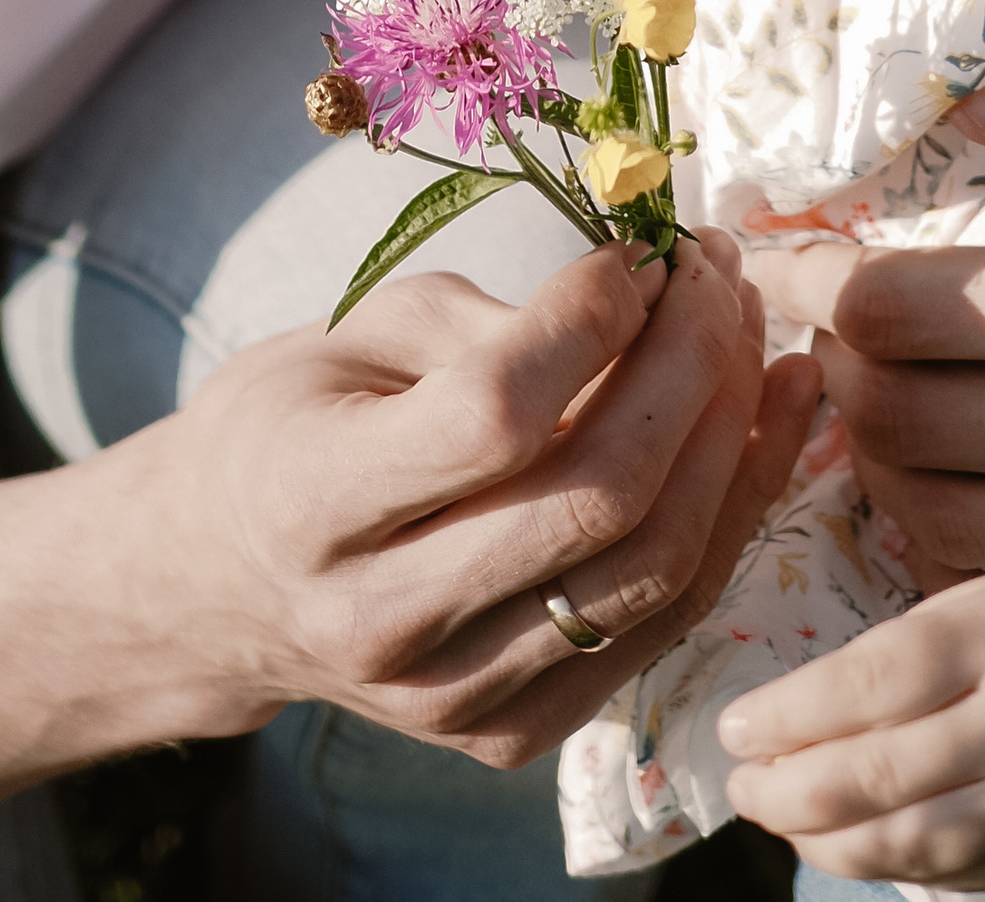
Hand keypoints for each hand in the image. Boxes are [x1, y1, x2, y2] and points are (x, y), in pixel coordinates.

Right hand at [133, 231, 818, 768]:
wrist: (221, 588)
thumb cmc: (290, 426)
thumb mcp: (350, 335)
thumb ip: (489, 323)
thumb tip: (646, 292)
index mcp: (314, 502)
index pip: (496, 415)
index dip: (592, 319)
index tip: (639, 248)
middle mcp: (382, 623)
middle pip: (598, 499)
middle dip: (693, 365)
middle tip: (718, 274)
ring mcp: (452, 698)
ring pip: (652, 571)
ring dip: (734, 437)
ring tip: (756, 334)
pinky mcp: (510, 735)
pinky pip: (659, 624)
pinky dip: (729, 517)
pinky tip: (763, 425)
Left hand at [718, 564, 984, 889]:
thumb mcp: (969, 611)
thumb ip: (888, 671)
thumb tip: (777, 739)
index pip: (869, 685)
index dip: (787, 715)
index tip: (730, 727)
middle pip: (884, 776)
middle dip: (791, 791)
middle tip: (741, 788)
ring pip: (915, 844)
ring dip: (829, 843)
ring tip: (781, 822)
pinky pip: (956, 875)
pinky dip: (889, 865)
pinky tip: (847, 845)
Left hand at [758, 73, 984, 575]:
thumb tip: (981, 109)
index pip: (903, 306)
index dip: (815, 275)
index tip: (776, 247)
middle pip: (896, 421)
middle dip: (825, 362)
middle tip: (809, 309)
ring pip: (932, 518)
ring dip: (867, 455)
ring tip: (858, 384)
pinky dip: (937, 534)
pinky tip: (932, 466)